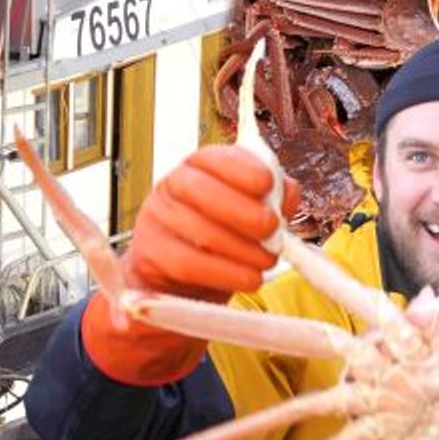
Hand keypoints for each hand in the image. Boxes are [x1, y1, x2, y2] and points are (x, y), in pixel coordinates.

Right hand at [82, 145, 298, 384]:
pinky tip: (250, 278)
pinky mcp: (150, 257)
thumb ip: (272, 198)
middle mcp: (170, 188)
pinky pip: (191, 265)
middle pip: (201, 192)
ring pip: (201, 232)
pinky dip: (227, 274)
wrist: (178, 281)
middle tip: (273, 230)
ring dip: (244, 249)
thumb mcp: (247, 213)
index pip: (213, 158)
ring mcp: (156, 222)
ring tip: (268, 260)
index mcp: (195, 168)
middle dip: (243, 211)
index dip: (242, 168)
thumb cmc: (220, 238)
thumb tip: (288, 193)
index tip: (268, 184)